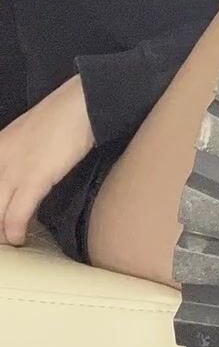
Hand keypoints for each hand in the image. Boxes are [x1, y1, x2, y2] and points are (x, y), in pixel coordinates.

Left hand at [0, 75, 94, 246]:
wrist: (82, 104)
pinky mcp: (34, 178)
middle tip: (2, 237)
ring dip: (1, 232)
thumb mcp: (28, 136)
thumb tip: (18, 180)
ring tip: (9, 242)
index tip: (1, 220)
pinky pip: (16, 214)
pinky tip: (19, 238)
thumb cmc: (61, 118)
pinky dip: (15, 231)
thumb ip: (17, 156)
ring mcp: (13, 168)